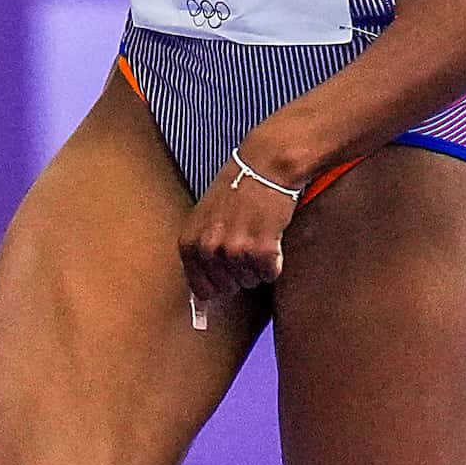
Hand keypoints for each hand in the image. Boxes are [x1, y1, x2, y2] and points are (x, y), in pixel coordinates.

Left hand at [179, 137, 302, 301]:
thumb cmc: (237, 187)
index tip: (230, 262)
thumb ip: (198, 251)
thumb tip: (199, 300)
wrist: (266, 164)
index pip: (202, 290)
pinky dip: (276, 261)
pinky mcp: (261, 249)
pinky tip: (272, 235)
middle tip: (248, 238)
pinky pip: (270, 274)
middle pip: (229, 287)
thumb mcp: (204, 217)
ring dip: (259, 263)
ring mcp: (234, 250)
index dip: (221, 279)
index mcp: (189, 243)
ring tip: (259, 232)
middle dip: (241, 271)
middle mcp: (208, 249)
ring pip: (251, 281)